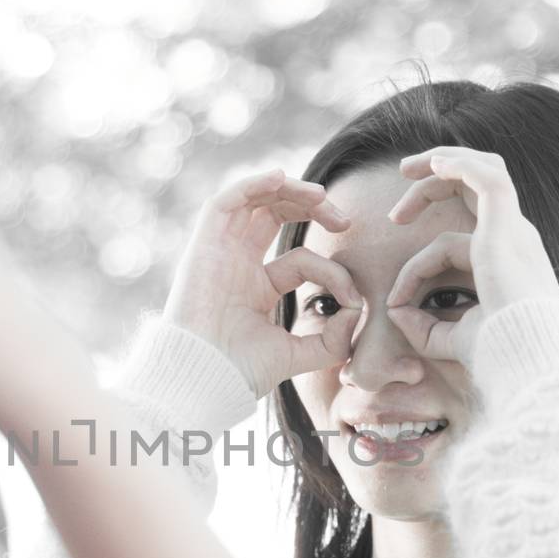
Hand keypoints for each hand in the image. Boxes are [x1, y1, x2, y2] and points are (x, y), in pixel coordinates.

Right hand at [164, 170, 362, 396]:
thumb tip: (357, 311)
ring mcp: (219, 253)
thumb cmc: (239, 372)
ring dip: (288, 189)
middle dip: (311, 208)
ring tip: (321, 195)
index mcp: (256, 288)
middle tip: (344, 221)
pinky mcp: (203, 246)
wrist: (201, 379)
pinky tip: (279, 178)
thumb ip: (332, 340)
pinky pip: (224, 201)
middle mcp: (237, 264)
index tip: (353, 296)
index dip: (331, 270)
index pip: (300, 260)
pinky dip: (250, 183)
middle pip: (274, 215)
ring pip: (252, 201)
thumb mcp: (297, 355)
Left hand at [383, 147, 558, 361]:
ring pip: (485, 172)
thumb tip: (394, 310)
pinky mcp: (507, 229)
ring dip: (445, 161)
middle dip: (436, 177)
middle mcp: (513, 238)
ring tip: (407, 166)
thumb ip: (422, 327)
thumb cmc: (498, 354)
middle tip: (402, 175)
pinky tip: (434, 164)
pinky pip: (489, 179)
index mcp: (504, 260)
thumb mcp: (452, 340)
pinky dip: (462, 165)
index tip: (394, 302)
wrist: (527, 358)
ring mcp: (514, 230)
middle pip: (476, 187)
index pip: (451, 243)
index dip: (415, 266)